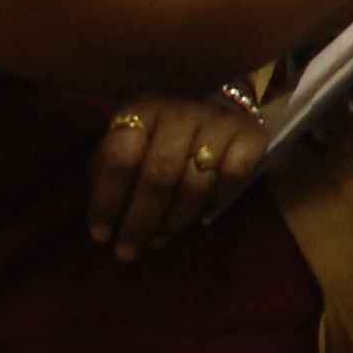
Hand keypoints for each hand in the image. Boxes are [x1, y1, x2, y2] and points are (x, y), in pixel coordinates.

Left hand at [88, 91, 269, 261]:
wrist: (216, 100)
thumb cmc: (161, 131)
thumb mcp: (128, 140)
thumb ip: (109, 171)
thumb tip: (102, 219)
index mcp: (142, 110)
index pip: (120, 157)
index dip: (107, 200)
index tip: (100, 235)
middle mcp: (181, 112)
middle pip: (158, 175)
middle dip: (140, 220)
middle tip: (127, 252)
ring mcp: (219, 121)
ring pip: (195, 182)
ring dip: (174, 219)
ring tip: (160, 239)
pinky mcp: (251, 134)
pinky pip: (233, 176)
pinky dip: (217, 198)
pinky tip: (203, 212)